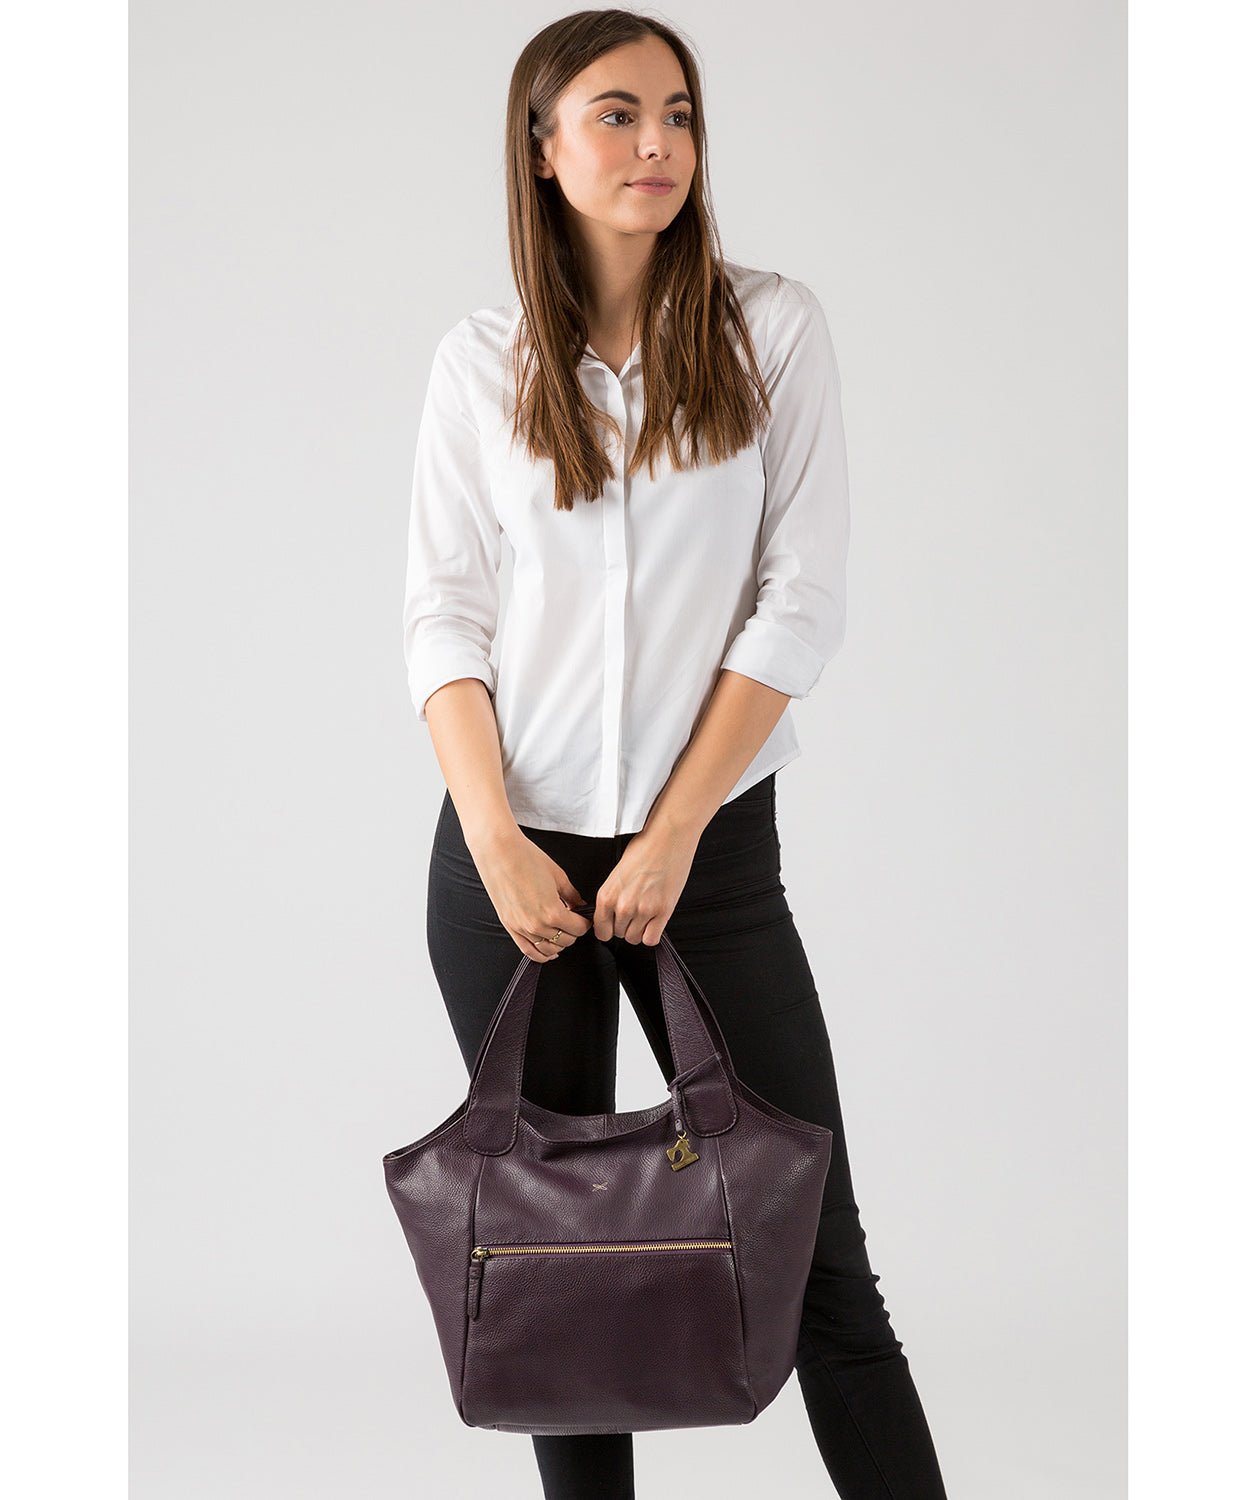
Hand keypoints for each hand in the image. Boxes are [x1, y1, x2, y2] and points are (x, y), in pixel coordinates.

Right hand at [466, 826, 591, 961]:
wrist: (499, 852)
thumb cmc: (527, 858)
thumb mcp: (558, 876)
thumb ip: (572, 896)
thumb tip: (581, 906)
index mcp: (552, 912)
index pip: (578, 929)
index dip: (585, 923)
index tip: (585, 917)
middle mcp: (537, 925)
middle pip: (565, 940)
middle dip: (574, 932)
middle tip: (575, 921)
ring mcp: (521, 928)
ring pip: (548, 949)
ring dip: (559, 943)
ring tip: (563, 932)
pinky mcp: (509, 926)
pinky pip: (528, 950)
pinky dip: (541, 955)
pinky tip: (549, 953)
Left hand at [593, 821, 700, 945]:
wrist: (667, 837)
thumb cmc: (644, 848)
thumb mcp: (617, 873)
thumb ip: (612, 896)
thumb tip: (610, 915)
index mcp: (607, 895)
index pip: (601, 930)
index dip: (608, 929)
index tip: (614, 924)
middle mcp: (622, 905)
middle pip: (619, 935)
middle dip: (625, 926)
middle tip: (634, 912)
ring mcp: (643, 910)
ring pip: (635, 939)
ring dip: (639, 930)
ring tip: (645, 914)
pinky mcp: (663, 911)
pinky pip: (651, 939)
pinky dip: (652, 934)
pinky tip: (654, 921)